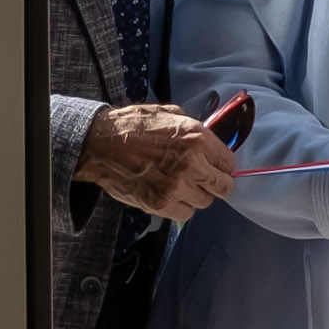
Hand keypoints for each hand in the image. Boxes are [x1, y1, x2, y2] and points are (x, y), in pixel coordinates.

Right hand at [73, 103, 237, 222]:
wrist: (100, 144)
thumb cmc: (132, 126)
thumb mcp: (170, 114)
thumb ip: (195, 130)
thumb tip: (211, 143)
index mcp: (196, 139)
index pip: (229, 163)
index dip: (222, 165)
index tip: (216, 166)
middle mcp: (191, 165)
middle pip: (223, 187)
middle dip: (216, 183)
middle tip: (205, 179)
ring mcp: (176, 187)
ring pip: (205, 202)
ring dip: (196, 195)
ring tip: (182, 185)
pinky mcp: (160, 204)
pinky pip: (185, 214)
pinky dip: (181, 207)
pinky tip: (171, 194)